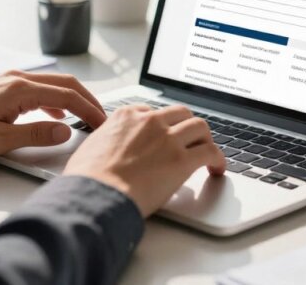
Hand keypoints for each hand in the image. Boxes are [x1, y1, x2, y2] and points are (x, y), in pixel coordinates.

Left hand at [0, 71, 105, 160]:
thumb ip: (36, 135)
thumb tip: (65, 131)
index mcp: (20, 89)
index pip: (67, 96)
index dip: (89, 110)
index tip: (102, 124)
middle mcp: (18, 79)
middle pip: (65, 84)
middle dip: (88, 101)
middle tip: (102, 119)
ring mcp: (11, 80)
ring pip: (53, 85)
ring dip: (73, 99)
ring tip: (86, 117)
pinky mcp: (4, 87)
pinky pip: (39, 89)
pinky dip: (56, 100)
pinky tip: (57, 116)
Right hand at [63, 104, 225, 216]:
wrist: (95, 194)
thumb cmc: (87, 178)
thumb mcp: (91, 147)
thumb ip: (107, 141)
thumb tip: (107, 151)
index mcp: (126, 116)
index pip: (153, 111)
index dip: (162, 124)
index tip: (165, 134)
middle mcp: (150, 121)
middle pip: (181, 113)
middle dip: (187, 126)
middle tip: (190, 141)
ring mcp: (168, 138)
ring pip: (200, 126)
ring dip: (205, 139)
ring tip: (207, 153)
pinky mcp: (182, 160)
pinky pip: (210, 152)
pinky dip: (218, 159)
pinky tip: (217, 168)